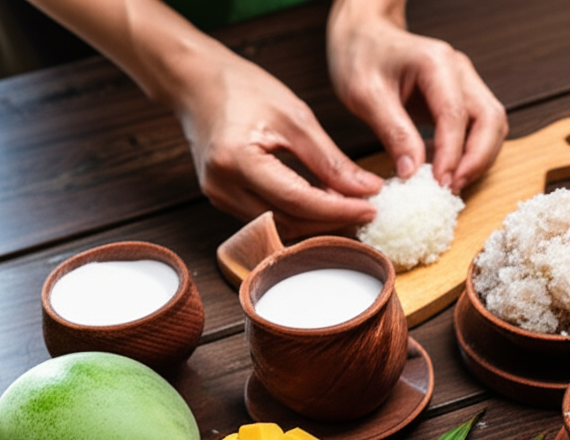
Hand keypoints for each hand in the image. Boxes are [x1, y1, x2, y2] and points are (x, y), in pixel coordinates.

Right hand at [172, 42, 385, 238]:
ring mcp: (219, 197)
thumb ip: (331, 160)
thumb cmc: (243, 90)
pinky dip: (299, 215)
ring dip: (317, 222)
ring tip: (350, 207)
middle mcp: (222, 187)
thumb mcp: (296, 118)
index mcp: (236, 160)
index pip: (298, 200)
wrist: (197, 83)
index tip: (372, 208)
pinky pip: (269, 218)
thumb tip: (367, 190)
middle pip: (289, 221)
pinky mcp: (224, 199)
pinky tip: (324, 204)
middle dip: (332, 220)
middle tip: (368, 209)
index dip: (339, 210)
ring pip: (280, 226)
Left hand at [327, 1, 507, 192]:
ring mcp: (465, 83)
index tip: (439, 184)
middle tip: (452, 188)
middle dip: (477, 159)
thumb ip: (393, 132)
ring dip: (478, 158)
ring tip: (451, 183)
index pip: (456, 114)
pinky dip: (471, 152)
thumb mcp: (365, 94)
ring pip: (493, 126)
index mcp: (436, 62)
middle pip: (491, 119)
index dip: (452, 153)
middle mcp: (459, 71)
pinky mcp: (462, 98)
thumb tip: (412, 172)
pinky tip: (446, 168)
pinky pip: (480, 129)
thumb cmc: (361, 56)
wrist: (363, 36)